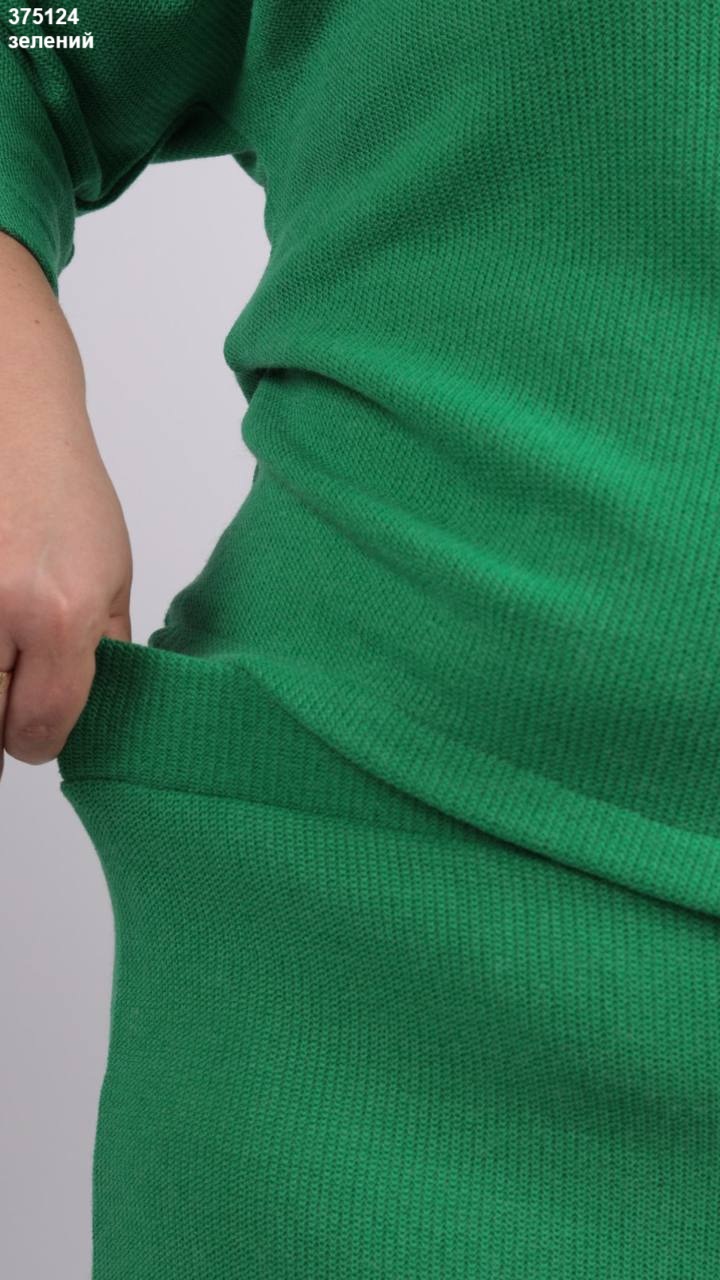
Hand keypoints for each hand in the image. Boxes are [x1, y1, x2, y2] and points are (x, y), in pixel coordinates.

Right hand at [0, 231, 132, 767]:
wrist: (5, 415)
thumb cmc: (59, 487)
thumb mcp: (111, 573)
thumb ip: (104, 651)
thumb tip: (90, 714)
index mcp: (57, 616)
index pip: (40, 729)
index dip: (42, 736)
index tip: (42, 723)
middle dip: (3, 720)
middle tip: (14, 682)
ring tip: (1, 642)